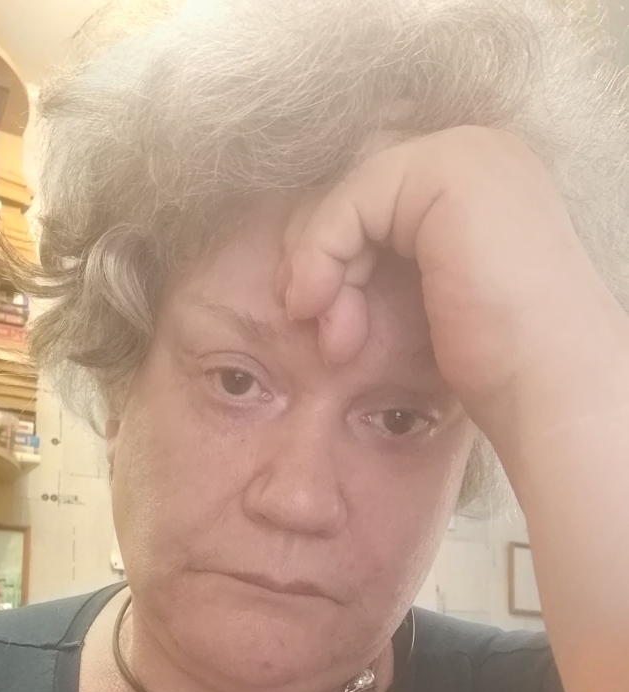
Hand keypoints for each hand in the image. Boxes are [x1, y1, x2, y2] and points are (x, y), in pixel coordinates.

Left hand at [281, 126, 615, 422]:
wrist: (546, 380)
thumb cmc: (495, 359)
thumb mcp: (426, 295)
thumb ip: (386, 259)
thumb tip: (305, 266)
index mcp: (480, 180)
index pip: (375, 199)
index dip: (334, 255)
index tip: (321, 322)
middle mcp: (478, 152)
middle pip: (358, 193)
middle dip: (321, 262)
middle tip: (315, 327)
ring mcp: (467, 154)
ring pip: (349, 198)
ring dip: (320, 271)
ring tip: (334, 340)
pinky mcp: (446, 171)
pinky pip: (350, 203)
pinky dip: (321, 257)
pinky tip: (322, 309)